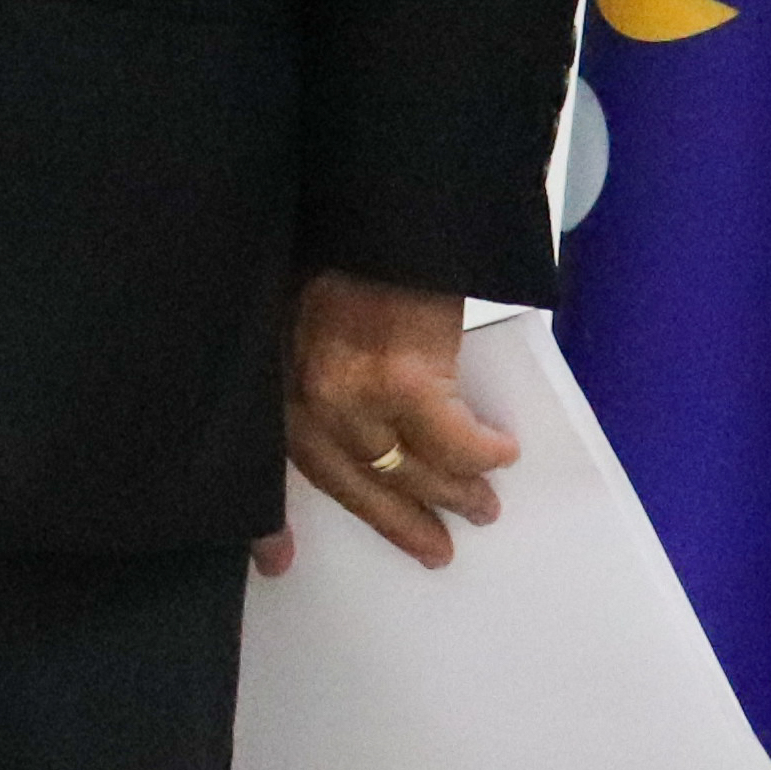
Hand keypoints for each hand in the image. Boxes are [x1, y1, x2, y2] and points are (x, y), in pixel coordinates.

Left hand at [253, 269, 515, 573]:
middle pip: (349, 479)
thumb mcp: (302, 311)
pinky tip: (502, 453)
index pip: (268, 457)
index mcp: (275, 374)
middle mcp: (303, 390)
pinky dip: (482, 453)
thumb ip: (310, 363)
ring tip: (481, 507)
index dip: (267, 519)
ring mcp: (351, 388)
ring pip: (406, 467)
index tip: (276, 564)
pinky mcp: (404, 379)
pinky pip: (453, 440)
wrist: (379, 205)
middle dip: (395, 519)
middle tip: (435, 548)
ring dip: (451, 493)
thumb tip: (352, 420)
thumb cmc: (343, 248)